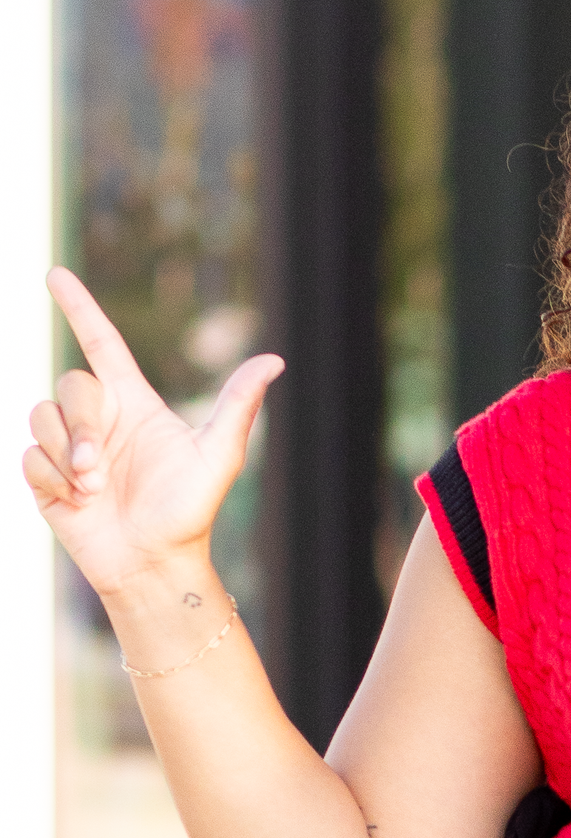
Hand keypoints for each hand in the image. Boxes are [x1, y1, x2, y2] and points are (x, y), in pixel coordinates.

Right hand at [23, 267, 283, 598]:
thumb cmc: (189, 512)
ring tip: (92, 489)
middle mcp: (100, 419)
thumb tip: (274, 360)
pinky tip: (76, 503)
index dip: (79, 308)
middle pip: (69, 385)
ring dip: (66, 455)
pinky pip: (29, 456)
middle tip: (98, 469)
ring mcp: (70, 447)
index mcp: (134, 404)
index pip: (101, 343)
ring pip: (41, 417)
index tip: (55, 274)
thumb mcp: (218, 455)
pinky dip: (50, 478)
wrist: (153, 563)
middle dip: (79, 425)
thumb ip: (237, 405)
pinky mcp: (46, 476)